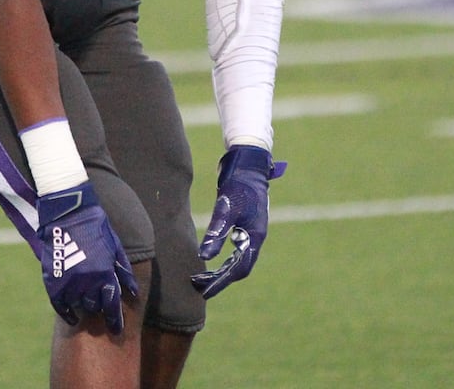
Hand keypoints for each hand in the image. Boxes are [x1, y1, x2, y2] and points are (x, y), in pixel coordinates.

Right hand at [36, 181, 138, 333]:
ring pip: (79, 305)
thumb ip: (124, 271)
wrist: (67, 213)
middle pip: (95, 306)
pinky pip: (60, 306)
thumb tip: (133, 292)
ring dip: (84, 304)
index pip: (111, 305)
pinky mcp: (52, 281)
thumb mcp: (115, 246)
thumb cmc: (95, 226)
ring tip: (87, 298)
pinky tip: (72, 316)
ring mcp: (68, 282)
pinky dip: (67, 313)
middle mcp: (87, 281)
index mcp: (104, 273)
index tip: (117, 330)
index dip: (115, 320)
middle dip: (99, 304)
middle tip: (100, 301)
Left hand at [191, 145, 285, 298]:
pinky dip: (223, 256)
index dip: (222, 281)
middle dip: (220, 279)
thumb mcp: (226, 207)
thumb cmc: (239, 183)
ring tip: (201, 276)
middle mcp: (255, 236)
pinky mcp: (245, 223)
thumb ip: (217, 231)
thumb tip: (204, 256)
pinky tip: (210, 254)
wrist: (249, 162)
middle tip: (198, 285)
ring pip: (237, 258)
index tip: (205, 291)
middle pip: (239, 267)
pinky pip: (235, 248)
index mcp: (255, 236)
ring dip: (221, 269)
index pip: (239, 268)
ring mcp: (251, 230)